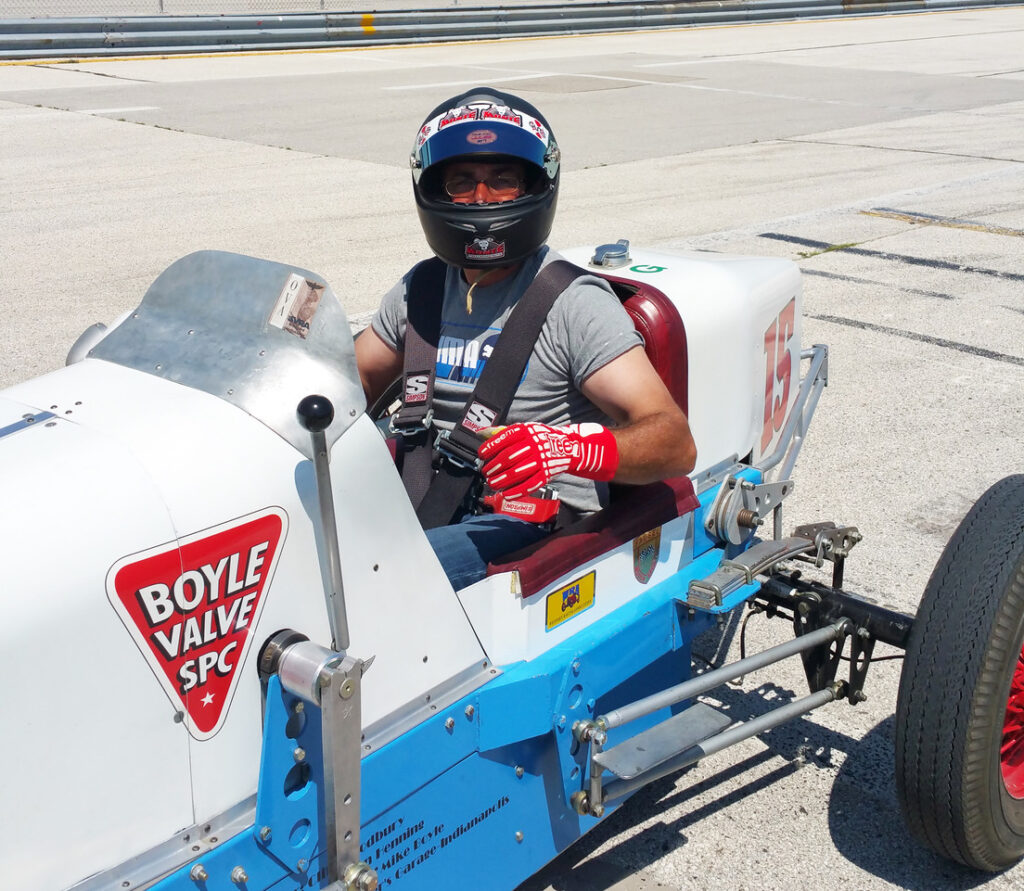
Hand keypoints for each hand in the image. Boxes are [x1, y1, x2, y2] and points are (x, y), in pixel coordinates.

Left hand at [478, 422, 618, 499]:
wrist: (567, 447)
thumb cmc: (539, 438)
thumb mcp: (523, 430)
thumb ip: (501, 432)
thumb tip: (479, 433)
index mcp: (525, 431)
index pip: (503, 439)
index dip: (489, 448)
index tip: (481, 456)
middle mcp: (533, 444)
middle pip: (508, 458)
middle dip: (493, 467)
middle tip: (485, 473)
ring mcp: (541, 460)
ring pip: (517, 473)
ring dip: (501, 481)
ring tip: (492, 484)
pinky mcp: (546, 474)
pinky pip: (529, 485)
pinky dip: (516, 491)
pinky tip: (506, 495)